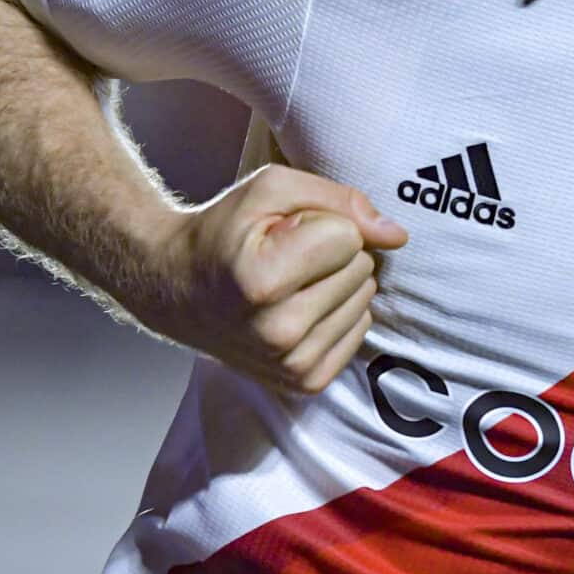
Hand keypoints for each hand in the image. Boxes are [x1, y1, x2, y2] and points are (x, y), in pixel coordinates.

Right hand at [141, 164, 408, 393]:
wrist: (176, 291)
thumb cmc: (224, 233)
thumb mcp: (271, 190)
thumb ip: (339, 200)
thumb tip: (396, 235)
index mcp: (262, 282)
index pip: (348, 237)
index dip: (320, 222)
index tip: (280, 232)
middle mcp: (278, 332)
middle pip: (361, 269)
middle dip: (331, 253)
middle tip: (282, 257)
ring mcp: (291, 364)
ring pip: (365, 299)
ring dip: (336, 283)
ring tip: (288, 283)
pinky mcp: (306, 383)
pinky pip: (361, 329)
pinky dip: (337, 312)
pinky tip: (297, 308)